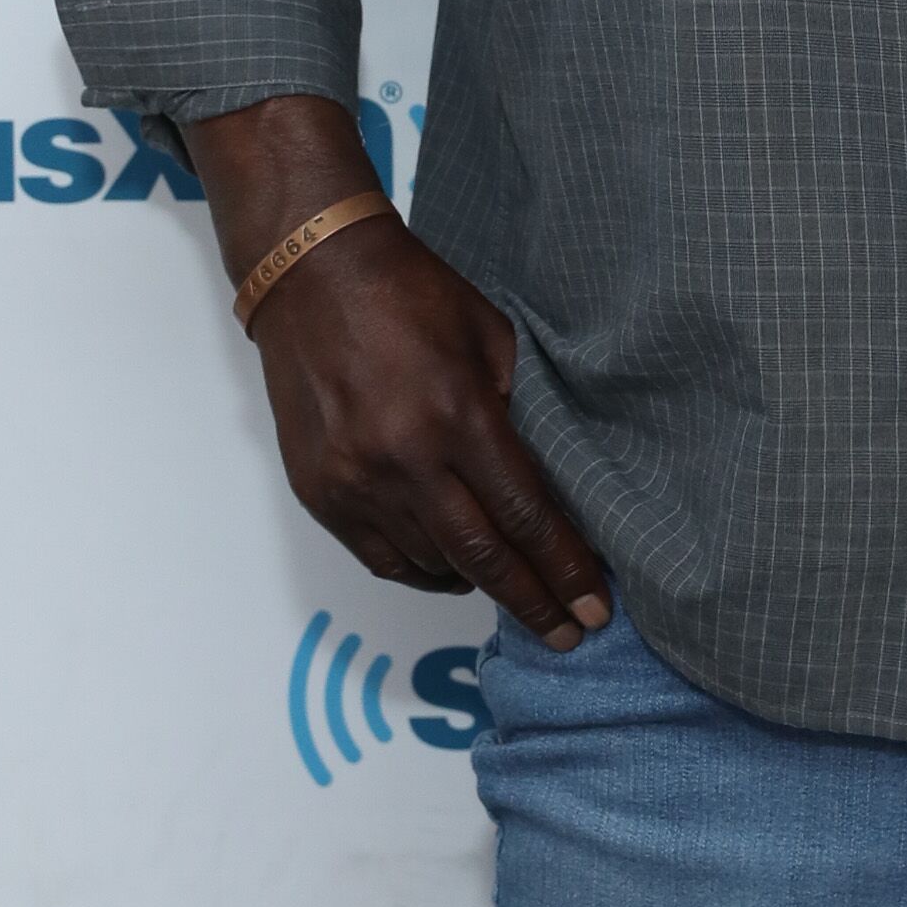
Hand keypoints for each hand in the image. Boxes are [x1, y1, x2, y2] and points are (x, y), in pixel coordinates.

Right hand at [186, 96, 609, 648]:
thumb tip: (545, 471)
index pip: (524, 513)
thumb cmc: (410, 293)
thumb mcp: (489, 335)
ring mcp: (356, 482)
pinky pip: (383, 558)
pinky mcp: (321, 493)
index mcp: (457, 414)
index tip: (594, 604)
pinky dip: (424, 573)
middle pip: (482, 555)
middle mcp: (405, 459)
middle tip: (570, 632)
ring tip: (520, 596)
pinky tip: (454, 573)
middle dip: (533, 600)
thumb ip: (516, 405)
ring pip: (432, 564)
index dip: (563, 566)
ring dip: (481, 587)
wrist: (313, 275)